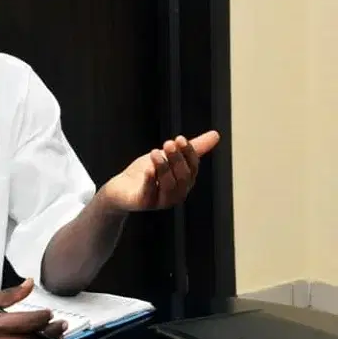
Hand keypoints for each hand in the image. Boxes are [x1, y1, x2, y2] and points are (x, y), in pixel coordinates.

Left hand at [100, 131, 219, 211]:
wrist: (121, 189)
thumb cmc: (147, 173)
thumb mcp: (168, 157)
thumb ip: (191, 148)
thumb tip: (216, 135)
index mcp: (184, 182)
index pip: (192, 168)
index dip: (188, 153)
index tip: (180, 138)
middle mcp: (176, 194)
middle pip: (181, 177)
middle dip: (176, 159)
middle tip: (168, 143)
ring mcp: (160, 201)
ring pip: (168, 187)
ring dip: (163, 168)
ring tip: (155, 152)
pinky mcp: (143, 203)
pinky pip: (149, 194)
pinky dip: (150, 182)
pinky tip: (148, 169)